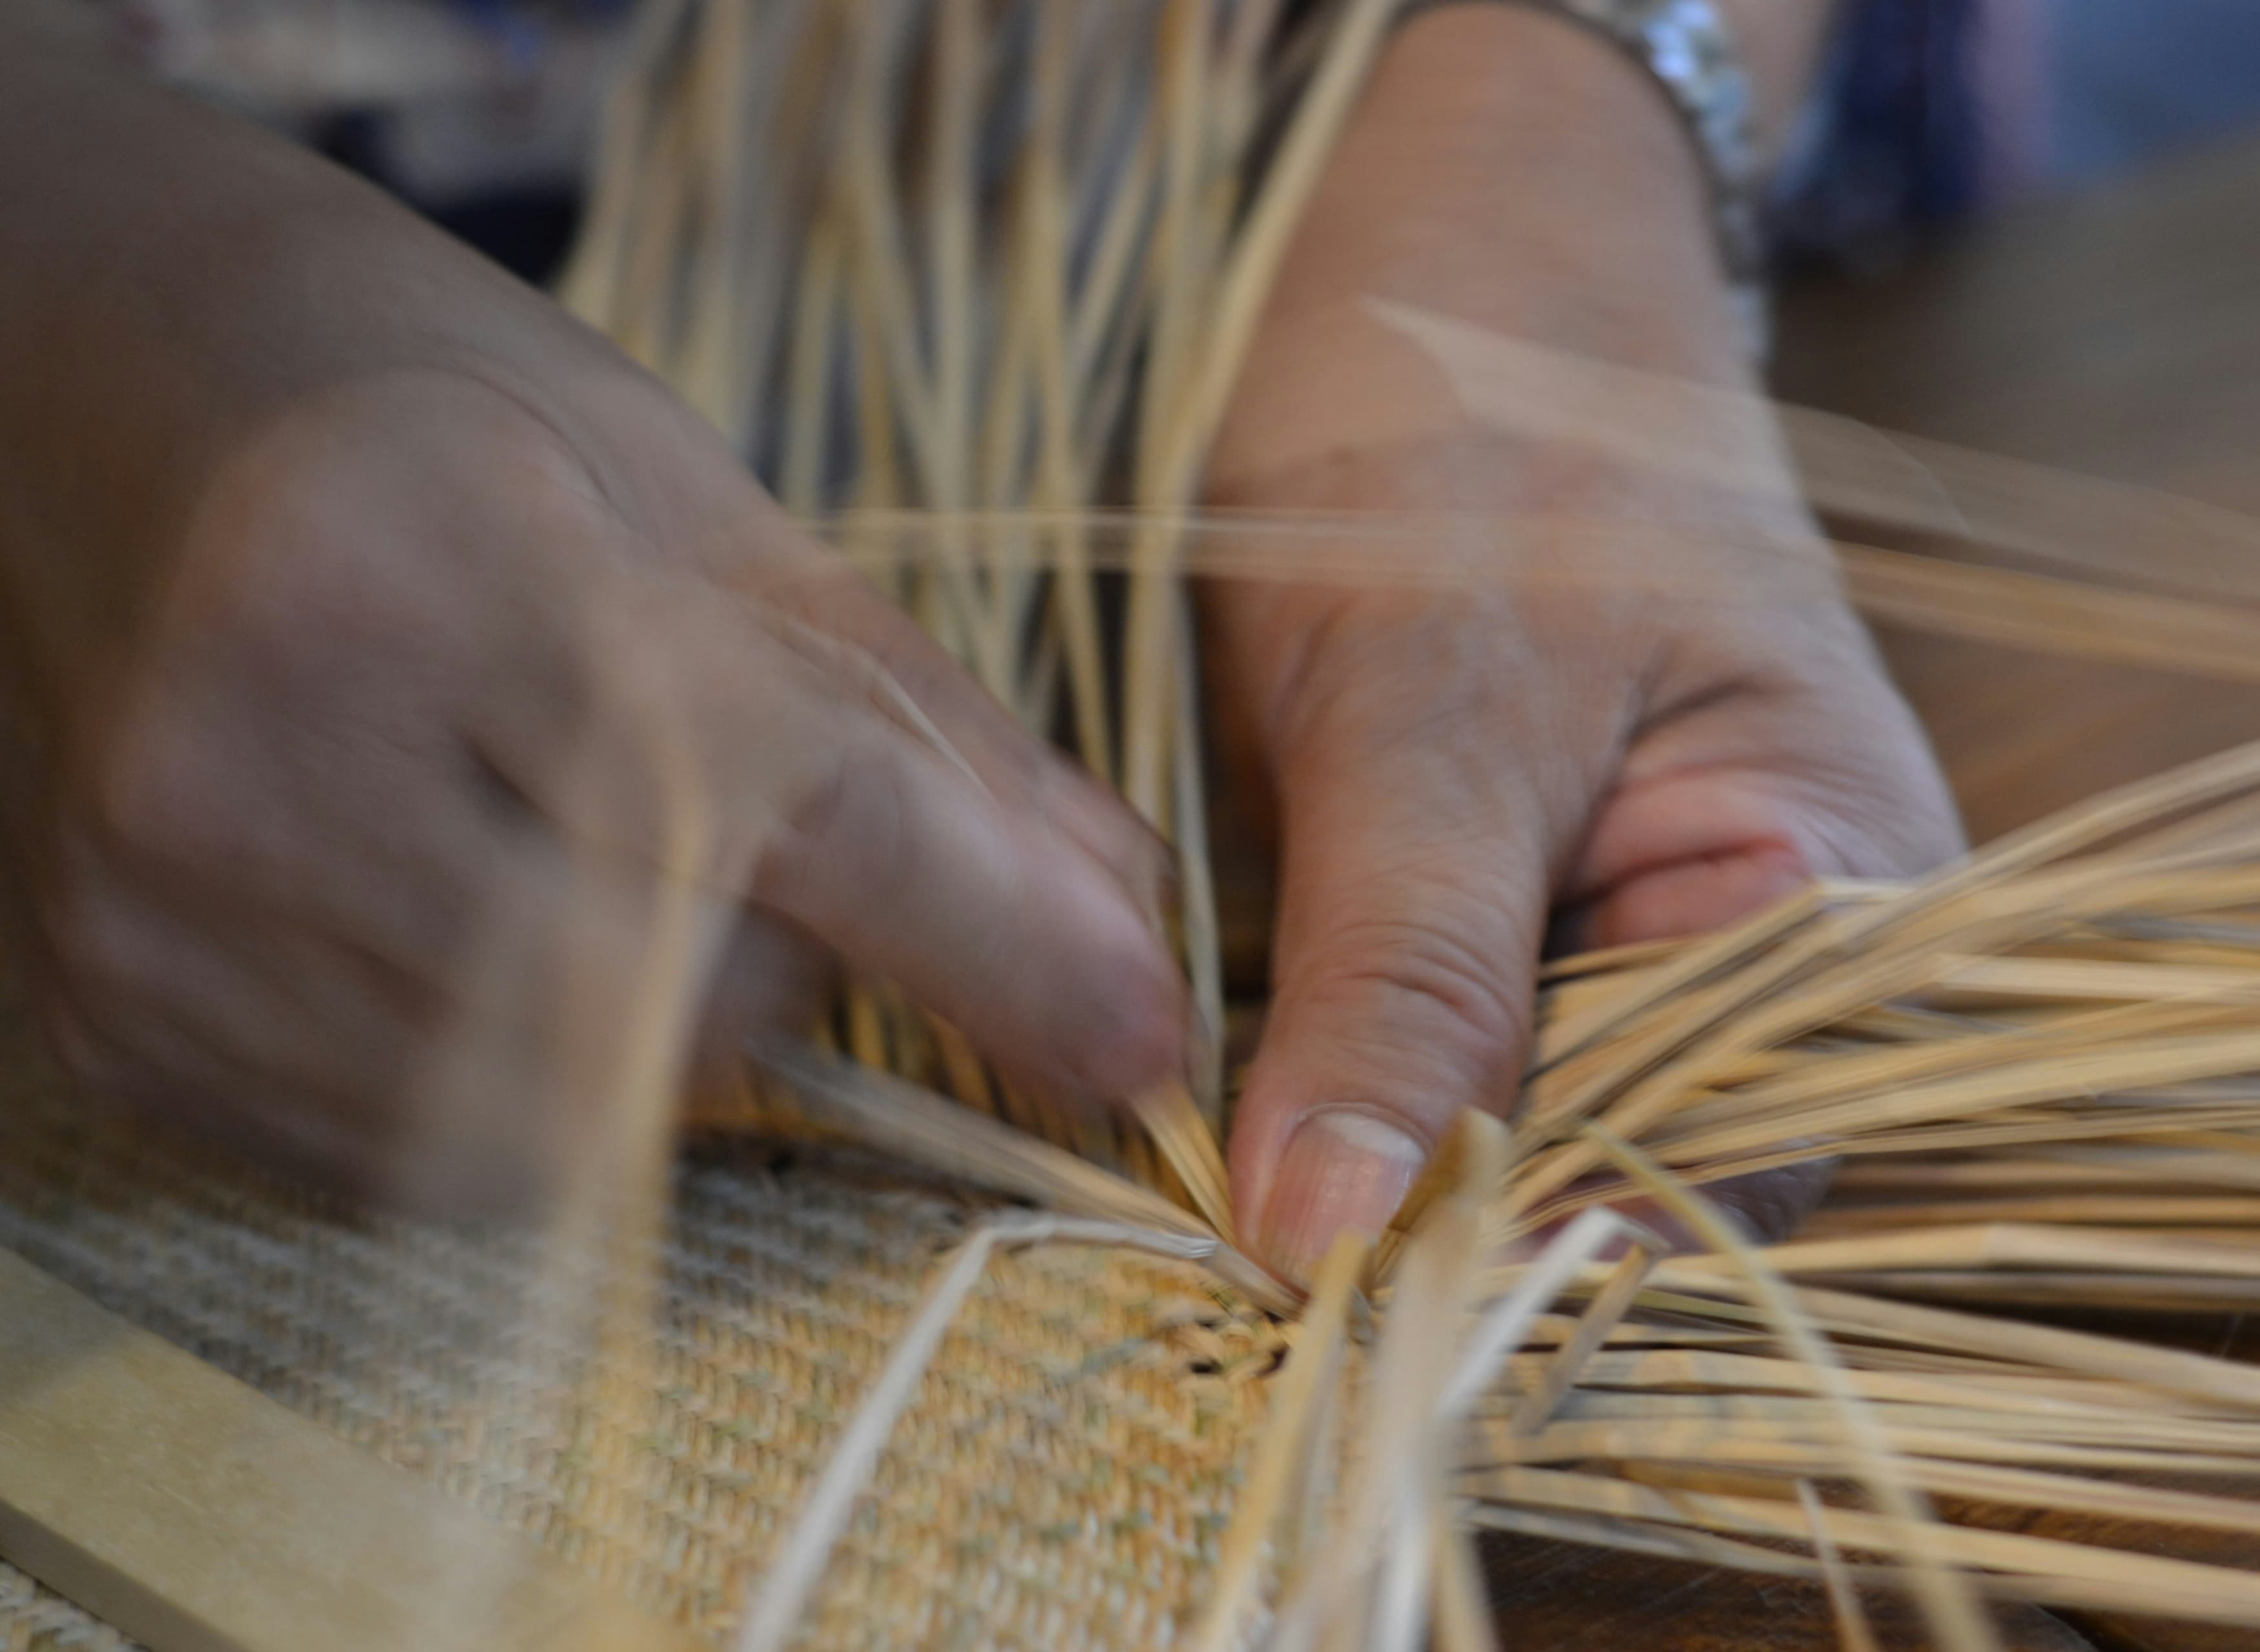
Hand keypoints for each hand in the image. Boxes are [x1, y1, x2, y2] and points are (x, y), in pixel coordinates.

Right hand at [0, 64, 1183, 1206]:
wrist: (101, 400)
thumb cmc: (433, 415)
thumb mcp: (704, 505)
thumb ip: (920, 732)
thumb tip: (1117, 928)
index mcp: (428, 562)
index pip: (785, 812)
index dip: (997, 939)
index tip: (1134, 1029)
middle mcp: (262, 758)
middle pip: (683, 1007)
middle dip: (797, 961)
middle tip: (752, 839)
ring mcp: (166, 918)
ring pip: (564, 1123)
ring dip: (666, 1031)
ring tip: (600, 859)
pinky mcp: (118, 1027)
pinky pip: (421, 1167)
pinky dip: (534, 1096)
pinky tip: (504, 939)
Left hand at [1205, 4, 1958, 1282]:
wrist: (1440, 278)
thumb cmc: (1482, 439)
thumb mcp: (1436, 701)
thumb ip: (1408, 973)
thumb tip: (1332, 1242)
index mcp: (1842, 895)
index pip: (1713, 1166)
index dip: (1521, 1247)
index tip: (1321, 1274)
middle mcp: (1760, 960)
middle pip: (1607, 1180)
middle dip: (1422, 1222)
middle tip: (1224, 1239)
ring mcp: (1622, 947)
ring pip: (1500, 1138)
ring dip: (1355, 1166)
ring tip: (1205, 1172)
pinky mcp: (1503, 931)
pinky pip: (1429, 1067)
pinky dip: (1323, 1095)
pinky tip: (1222, 1100)